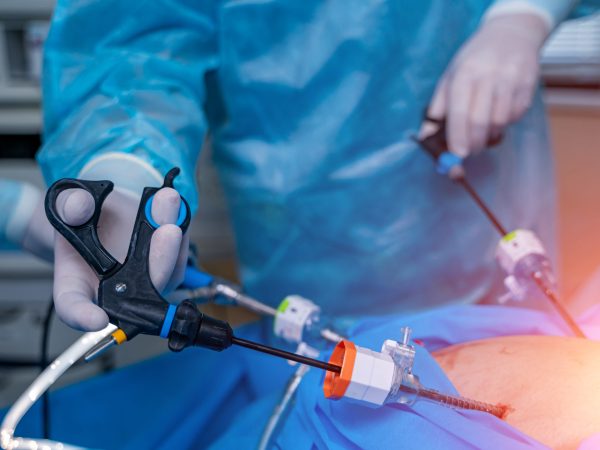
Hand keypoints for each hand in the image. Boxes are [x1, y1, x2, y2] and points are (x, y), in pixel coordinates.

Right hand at [53, 187, 188, 330]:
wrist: (103, 213)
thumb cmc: (81, 220)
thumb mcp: (66, 205)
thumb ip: (69, 206)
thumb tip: (79, 206)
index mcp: (77, 286)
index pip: (74, 308)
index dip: (84, 316)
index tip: (96, 318)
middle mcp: (117, 291)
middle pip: (140, 290)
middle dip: (158, 260)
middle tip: (167, 231)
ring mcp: (146, 280)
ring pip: (167, 270)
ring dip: (174, 239)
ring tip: (168, 202)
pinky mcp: (167, 265)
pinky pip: (179, 252)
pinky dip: (180, 227)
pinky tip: (174, 205)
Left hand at [421, 12, 549, 155]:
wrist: (512, 34)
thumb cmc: (474, 60)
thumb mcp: (450, 77)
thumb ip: (437, 108)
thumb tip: (425, 137)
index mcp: (464, 74)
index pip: (459, 112)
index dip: (458, 137)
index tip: (458, 153)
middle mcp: (488, 76)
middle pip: (480, 121)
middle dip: (474, 143)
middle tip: (471, 150)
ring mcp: (510, 80)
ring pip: (500, 122)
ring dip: (491, 135)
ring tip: (485, 131)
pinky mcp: (528, 85)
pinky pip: (516, 116)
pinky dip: (506, 124)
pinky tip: (500, 115)